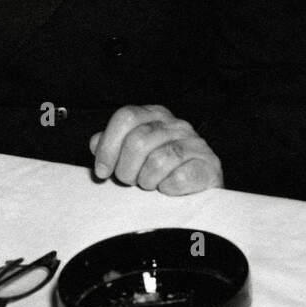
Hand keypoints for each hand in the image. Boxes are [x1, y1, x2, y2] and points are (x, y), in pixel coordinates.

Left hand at [89, 104, 222, 194]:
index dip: (109, 146)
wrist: (199, 191)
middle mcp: (176, 124)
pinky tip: (168, 189)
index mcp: (155, 115)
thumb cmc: (160, 172)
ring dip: (147, 181)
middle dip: (126, 170)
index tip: (102, 172)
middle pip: (138, 140)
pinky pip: (179, 177)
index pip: (126, 116)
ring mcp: (195, 143)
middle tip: (131, 181)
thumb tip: (95, 142)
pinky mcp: (209, 165)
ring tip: (151, 185)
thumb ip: (112, 147)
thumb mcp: (131, 156)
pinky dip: (168, 188)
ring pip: (158, 160)